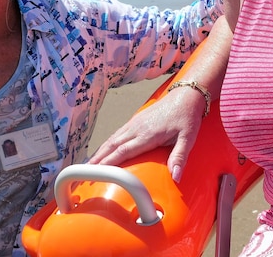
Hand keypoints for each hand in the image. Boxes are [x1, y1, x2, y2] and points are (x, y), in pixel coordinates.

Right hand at [88, 86, 205, 181]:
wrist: (186, 95)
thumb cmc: (187, 117)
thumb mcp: (188, 138)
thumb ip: (180, 157)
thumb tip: (176, 177)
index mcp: (147, 134)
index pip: (123, 151)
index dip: (107, 163)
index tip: (94, 173)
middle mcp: (137, 128)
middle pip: (111, 146)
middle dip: (97, 160)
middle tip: (83, 174)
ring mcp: (135, 123)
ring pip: (112, 139)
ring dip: (99, 152)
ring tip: (88, 166)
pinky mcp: (136, 120)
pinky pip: (117, 134)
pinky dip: (107, 144)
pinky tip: (103, 150)